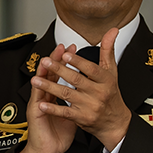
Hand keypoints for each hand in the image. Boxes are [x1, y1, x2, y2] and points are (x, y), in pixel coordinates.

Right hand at [15, 43, 77, 152]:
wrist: (48, 150)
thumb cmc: (58, 132)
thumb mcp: (72, 111)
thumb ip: (77, 98)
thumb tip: (88, 87)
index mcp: (54, 95)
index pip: (59, 73)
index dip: (66, 61)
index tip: (73, 48)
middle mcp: (45, 97)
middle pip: (49, 75)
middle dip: (56, 60)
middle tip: (62, 47)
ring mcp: (38, 104)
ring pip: (40, 85)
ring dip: (44, 73)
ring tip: (48, 60)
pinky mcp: (36, 115)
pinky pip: (38, 104)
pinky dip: (40, 95)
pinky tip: (40, 86)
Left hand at [27, 28, 131, 147]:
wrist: (115, 122)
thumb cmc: (111, 94)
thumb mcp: (112, 71)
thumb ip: (107, 50)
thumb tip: (112, 30)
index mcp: (106, 80)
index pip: (92, 69)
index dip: (79, 62)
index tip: (66, 54)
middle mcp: (99, 93)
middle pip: (77, 80)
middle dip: (59, 70)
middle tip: (46, 62)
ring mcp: (90, 106)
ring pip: (67, 95)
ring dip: (50, 87)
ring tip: (36, 80)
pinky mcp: (83, 118)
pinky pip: (65, 112)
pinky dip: (53, 108)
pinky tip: (42, 104)